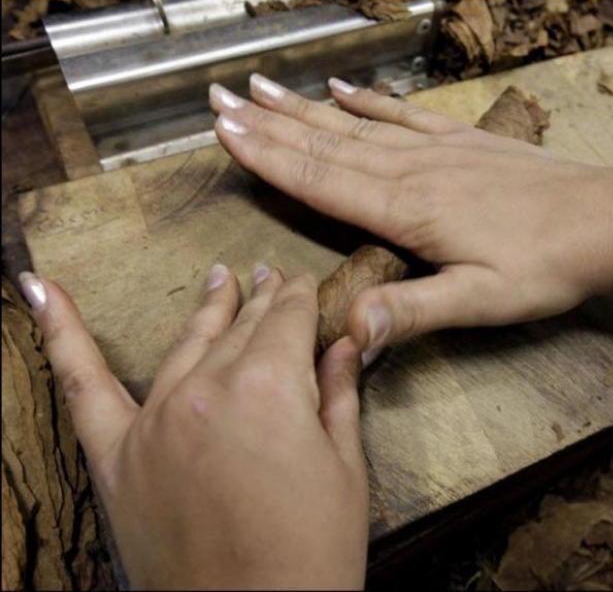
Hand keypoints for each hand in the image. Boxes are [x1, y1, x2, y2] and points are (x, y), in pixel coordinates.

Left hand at [18, 266, 368, 589]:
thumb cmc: (311, 557)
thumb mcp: (345, 470)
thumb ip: (338, 396)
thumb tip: (343, 347)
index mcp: (270, 388)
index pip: (289, 319)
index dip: (303, 299)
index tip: (306, 287)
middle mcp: (206, 391)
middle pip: (241, 328)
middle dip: (264, 300)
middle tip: (272, 278)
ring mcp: (155, 421)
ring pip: (186, 344)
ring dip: (208, 308)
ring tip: (219, 280)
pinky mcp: (118, 457)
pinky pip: (81, 385)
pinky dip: (60, 333)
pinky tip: (43, 292)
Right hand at [208, 76, 612, 359]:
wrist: (611, 219)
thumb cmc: (547, 267)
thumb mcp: (481, 302)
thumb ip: (412, 312)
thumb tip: (349, 332)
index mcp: (408, 209)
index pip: (322, 180)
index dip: (269, 157)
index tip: (225, 132)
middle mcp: (414, 169)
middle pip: (328, 144)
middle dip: (269, 123)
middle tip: (220, 99)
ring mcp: (440, 149)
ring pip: (357, 124)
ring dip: (305, 106)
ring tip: (264, 85)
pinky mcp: (465, 141)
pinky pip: (405, 114)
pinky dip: (369, 100)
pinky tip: (345, 88)